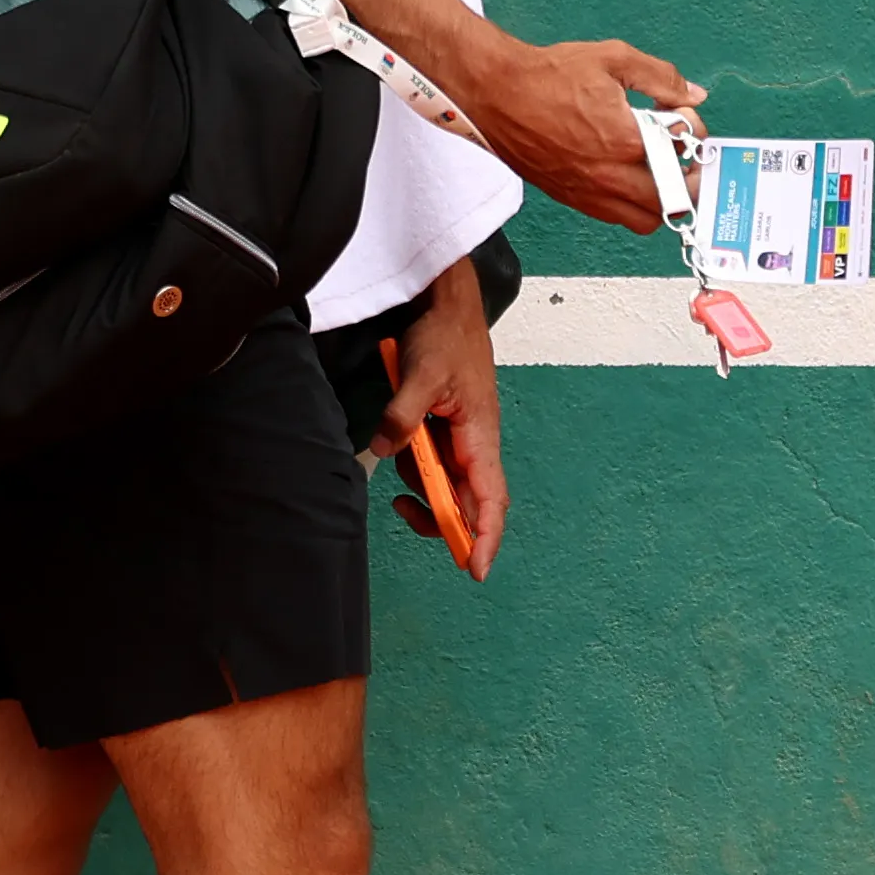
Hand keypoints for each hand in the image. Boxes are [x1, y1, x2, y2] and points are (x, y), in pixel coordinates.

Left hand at [369, 262, 507, 575]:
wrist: (447, 305)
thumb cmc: (445, 337)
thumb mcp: (420, 374)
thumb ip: (402, 416)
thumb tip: (384, 451)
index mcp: (480, 436)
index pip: (490, 499)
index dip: (485, 537)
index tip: (474, 568)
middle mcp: (477, 445)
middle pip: (469, 502)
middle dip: (442, 519)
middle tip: (405, 512)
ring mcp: (462, 439)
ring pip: (447, 485)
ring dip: (421, 486)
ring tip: (395, 455)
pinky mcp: (446, 430)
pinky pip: (433, 463)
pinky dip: (415, 465)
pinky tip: (396, 441)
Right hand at [476, 39, 702, 230]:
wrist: (496, 93)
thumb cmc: (546, 76)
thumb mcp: (613, 59)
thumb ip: (660, 77)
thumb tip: (691, 93)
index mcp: (626, 139)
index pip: (683, 149)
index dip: (693, 131)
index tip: (684, 119)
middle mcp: (609, 175)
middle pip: (672, 202)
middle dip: (687, 181)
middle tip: (686, 159)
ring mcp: (588, 192)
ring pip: (643, 220)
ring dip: (660, 200)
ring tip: (658, 172)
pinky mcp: (570, 197)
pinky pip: (613, 217)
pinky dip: (629, 204)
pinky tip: (625, 174)